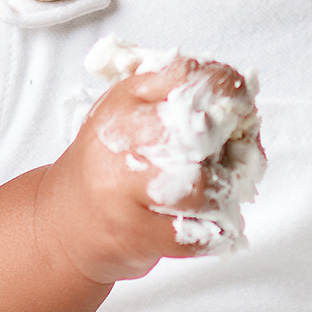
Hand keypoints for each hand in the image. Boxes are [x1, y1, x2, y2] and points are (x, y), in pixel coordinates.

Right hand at [37, 55, 259, 283]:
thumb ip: (182, 100)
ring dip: (225, 193)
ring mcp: (124, 189)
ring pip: (204, 189)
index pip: (187, 76)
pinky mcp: (135, 234)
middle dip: (229, 142)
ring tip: (219, 194)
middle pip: (198, 131)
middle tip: (231, 153)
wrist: (64, 222)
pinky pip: (197, 235)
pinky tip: (205, 223)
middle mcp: (121, 139)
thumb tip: (246, 111)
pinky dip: (215, 232)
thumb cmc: (111, 164)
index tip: (241, 103)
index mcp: (125, 99)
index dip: (228, 88)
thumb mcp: (133, 114)